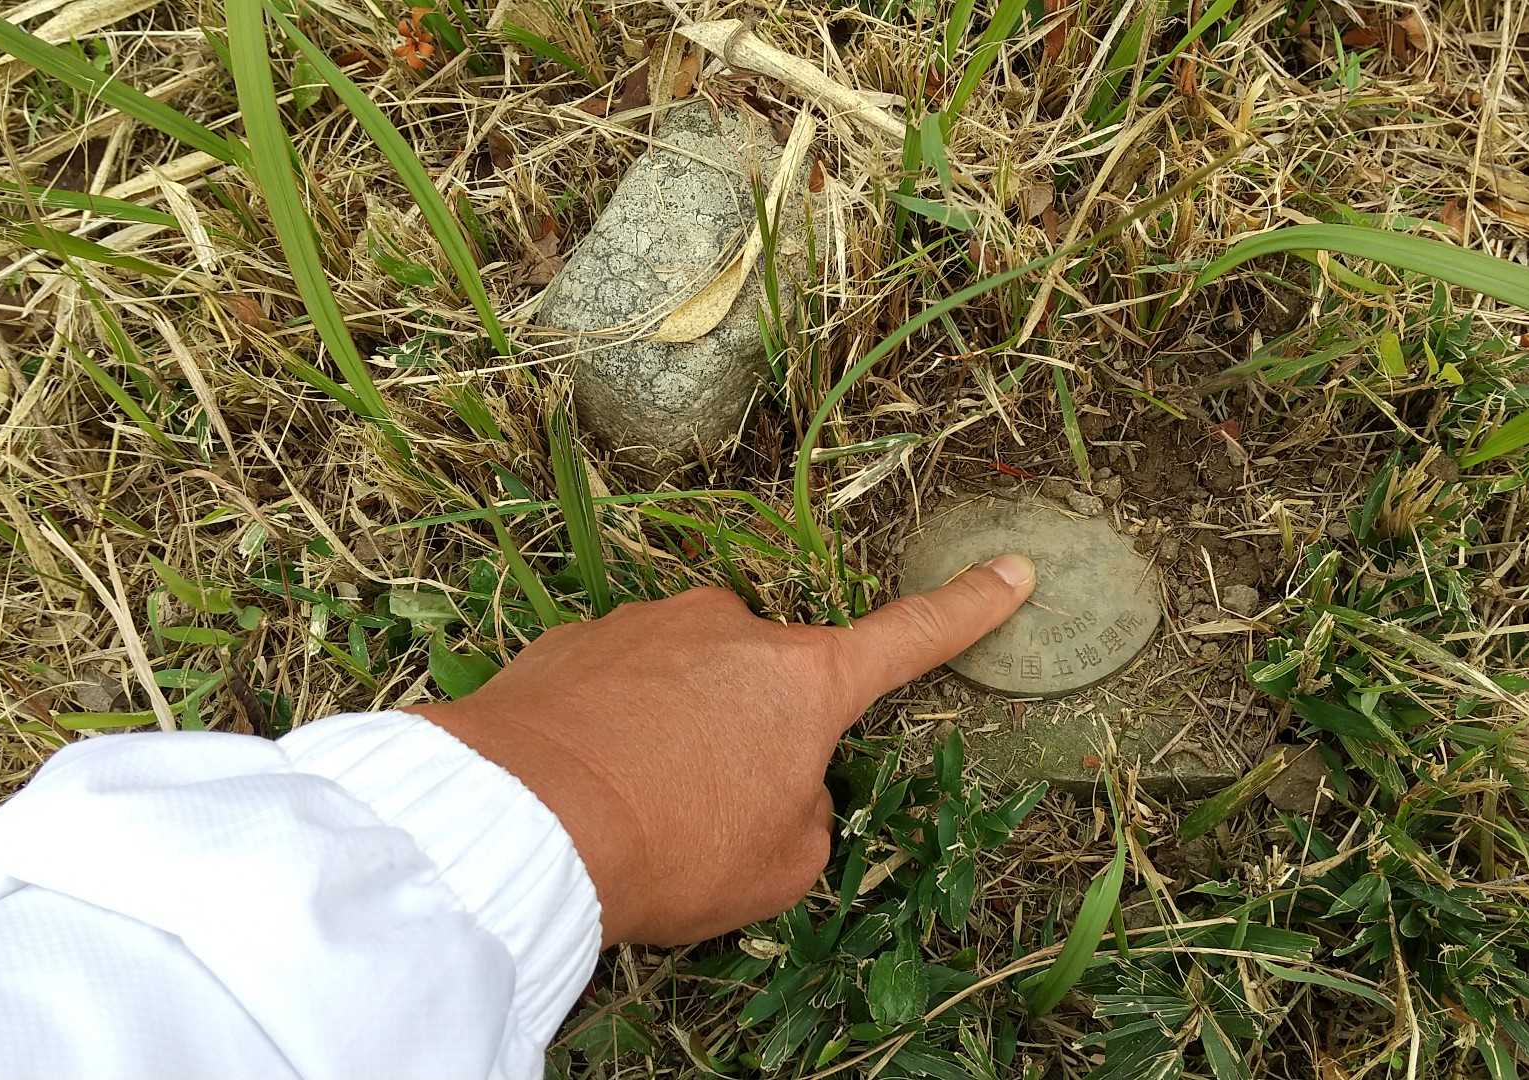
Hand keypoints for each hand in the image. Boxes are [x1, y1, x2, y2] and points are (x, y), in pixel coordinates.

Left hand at [415, 554, 1034, 946]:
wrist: (517, 820)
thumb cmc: (670, 847)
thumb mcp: (779, 868)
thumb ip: (807, 817)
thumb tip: (783, 788)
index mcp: (806, 681)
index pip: (911, 638)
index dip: (967, 612)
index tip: (1011, 571)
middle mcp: (733, 630)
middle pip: (772, 684)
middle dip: (754, 737)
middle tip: (710, 810)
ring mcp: (649, 625)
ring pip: (689, 684)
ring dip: (676, 733)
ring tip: (633, 805)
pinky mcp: (577, 640)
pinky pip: (618, 686)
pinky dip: (613, 728)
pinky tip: (582, 781)